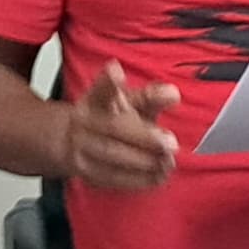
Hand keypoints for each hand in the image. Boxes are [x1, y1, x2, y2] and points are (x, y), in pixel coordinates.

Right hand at [61, 62, 181, 193]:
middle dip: (143, 137)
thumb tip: (172, 94)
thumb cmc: (113, 119)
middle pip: (113, 128)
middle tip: (171, 143)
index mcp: (96, 99)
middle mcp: (84, 121)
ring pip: (112, 156)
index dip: (109, 80)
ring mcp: (81, 147)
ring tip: (168, 161)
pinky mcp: (86, 172)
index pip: (102, 88)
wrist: (76, 143)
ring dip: (144, 161)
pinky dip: (139, 179)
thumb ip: (152, 98)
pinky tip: (159, 175)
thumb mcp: (131, 104)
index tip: (116, 70)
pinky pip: (113, 178)